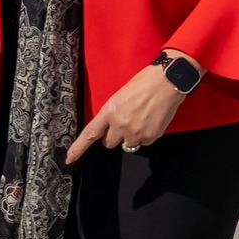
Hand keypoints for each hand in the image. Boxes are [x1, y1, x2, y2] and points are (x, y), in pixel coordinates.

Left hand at [66, 59, 191, 162]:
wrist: (169, 80)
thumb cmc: (145, 82)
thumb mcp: (121, 96)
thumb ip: (113, 114)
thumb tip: (113, 127)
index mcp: (110, 111)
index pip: (90, 134)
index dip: (78, 148)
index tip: (70, 159)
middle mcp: (121, 124)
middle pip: (109, 143)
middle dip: (115, 135)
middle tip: (126, 121)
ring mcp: (136, 132)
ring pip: (128, 144)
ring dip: (132, 136)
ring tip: (142, 118)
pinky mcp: (151, 136)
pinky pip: (144, 142)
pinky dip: (147, 134)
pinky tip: (152, 119)